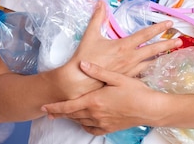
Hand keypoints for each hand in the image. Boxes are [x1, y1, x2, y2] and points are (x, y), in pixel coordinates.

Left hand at [43, 61, 158, 135]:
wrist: (150, 109)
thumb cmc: (135, 91)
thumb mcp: (116, 77)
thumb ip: (97, 71)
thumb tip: (82, 63)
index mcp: (94, 101)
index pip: (68, 106)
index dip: (54, 107)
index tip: (43, 107)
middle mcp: (95, 114)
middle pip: (71, 115)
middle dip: (59, 113)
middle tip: (48, 112)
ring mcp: (102, 123)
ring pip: (80, 122)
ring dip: (71, 118)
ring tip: (63, 114)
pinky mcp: (109, 128)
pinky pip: (91, 129)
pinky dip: (84, 125)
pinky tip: (83, 122)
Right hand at [55, 1, 179, 99]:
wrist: (80, 81)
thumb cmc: (85, 58)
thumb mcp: (91, 34)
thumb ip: (97, 17)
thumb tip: (100, 2)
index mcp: (123, 46)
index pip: (144, 35)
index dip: (158, 28)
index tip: (169, 23)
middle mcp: (130, 58)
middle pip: (153, 50)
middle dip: (167, 44)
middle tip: (180, 40)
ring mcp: (129, 69)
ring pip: (150, 62)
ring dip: (161, 57)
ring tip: (172, 54)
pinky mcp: (126, 78)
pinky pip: (142, 72)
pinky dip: (150, 68)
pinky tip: (155, 68)